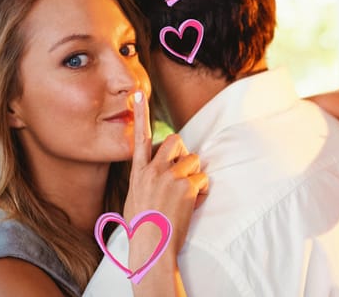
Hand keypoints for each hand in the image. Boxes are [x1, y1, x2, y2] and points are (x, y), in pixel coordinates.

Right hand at [123, 91, 209, 255]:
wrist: (151, 246)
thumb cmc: (142, 229)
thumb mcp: (135, 199)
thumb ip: (145, 182)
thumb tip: (154, 177)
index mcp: (137, 173)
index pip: (139, 138)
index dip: (140, 114)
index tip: (137, 93)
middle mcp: (152, 170)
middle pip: (175, 140)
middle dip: (183, 151)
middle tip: (182, 171)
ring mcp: (169, 177)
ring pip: (194, 160)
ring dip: (195, 174)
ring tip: (185, 195)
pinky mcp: (186, 186)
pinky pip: (203, 179)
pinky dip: (202, 191)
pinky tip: (192, 205)